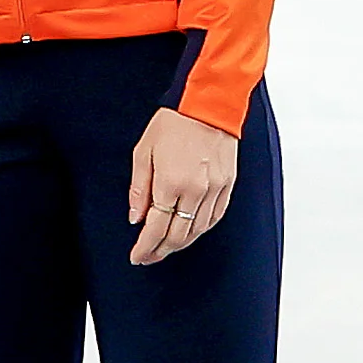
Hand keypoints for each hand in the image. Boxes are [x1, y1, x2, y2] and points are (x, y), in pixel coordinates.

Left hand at [126, 106, 237, 263]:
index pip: (156, 227)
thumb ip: (139, 188)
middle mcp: (195, 192)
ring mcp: (214, 191)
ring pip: (197, 232)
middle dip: (160, 251)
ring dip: (180, 244)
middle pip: (177, 236)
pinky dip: (200, 231)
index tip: (137, 256)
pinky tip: (190, 233)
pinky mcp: (227, 187)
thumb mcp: (144, 151)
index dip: (145, 247)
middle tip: (148, 257)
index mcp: (171, 183)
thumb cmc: (173, 123)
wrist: (208, 105)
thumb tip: (135, 217)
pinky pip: (214, 219)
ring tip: (165, 248)